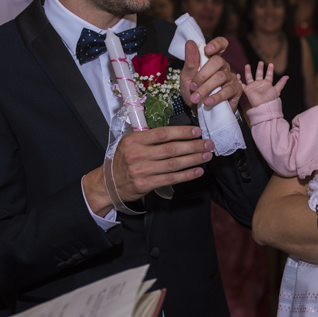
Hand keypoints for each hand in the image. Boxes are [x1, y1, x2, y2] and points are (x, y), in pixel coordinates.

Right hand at [83, 126, 213, 214]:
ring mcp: (141, 170)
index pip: (163, 133)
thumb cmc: (123, 161)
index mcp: (134, 140)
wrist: (108, 183)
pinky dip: (186, 175)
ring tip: (207, 156)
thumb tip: (178, 134)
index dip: (182, 132)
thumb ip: (150, 138)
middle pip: (171, 149)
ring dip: (194, 159)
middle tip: (209, 144)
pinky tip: (198, 171)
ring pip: (173, 164)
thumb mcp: (130, 144)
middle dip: (194, 146)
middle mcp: (137, 154)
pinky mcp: (145, 184)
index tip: (197, 132)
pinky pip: (171, 179)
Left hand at [180, 38, 242, 112]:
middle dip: (203, 74)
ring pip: (220, 77)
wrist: (198, 110)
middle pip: (218, 61)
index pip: (221, 44)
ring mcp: (231, 77)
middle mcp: (224, 66)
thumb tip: (190, 42)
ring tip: (195, 98)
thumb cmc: (193, 91)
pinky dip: (215, 97)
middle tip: (192, 86)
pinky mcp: (236, 90)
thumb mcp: (187, 77)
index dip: (217, 44)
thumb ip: (190, 61)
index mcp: (212, 59)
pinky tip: (206, 102)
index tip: (207, 49)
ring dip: (205, 88)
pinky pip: (227, 91)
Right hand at [241, 61, 288, 110]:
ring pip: (250, 77)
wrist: (263, 105)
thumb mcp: (277, 90)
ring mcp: (253, 86)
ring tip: (247, 65)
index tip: (271, 64)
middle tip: (260, 62)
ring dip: (248, 71)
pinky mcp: (247, 89)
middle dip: (260, 68)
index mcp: (267, 84)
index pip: (269, 75)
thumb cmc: (270, 99)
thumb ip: (281, 83)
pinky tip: (237, 75)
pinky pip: (241, 84)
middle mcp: (260, 84)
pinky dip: (239, 80)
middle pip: (259, 74)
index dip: (270, 70)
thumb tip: (287, 76)